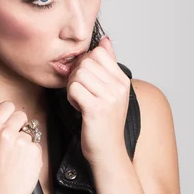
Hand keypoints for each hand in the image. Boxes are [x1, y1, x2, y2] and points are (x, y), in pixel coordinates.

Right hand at [0, 91, 42, 193]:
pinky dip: (32, 155)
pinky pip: (37, 146)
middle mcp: (6, 132)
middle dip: (18, 127)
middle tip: (10, 146)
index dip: (8, 117)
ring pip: (30, 132)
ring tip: (15, 160)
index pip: (8, 106)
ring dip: (25, 143)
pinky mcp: (35, 152)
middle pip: (21, 115)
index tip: (5, 129)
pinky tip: (23, 166)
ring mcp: (22, 142)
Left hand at [65, 35, 130, 164]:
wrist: (107, 153)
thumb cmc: (104, 124)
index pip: (98, 52)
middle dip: (76, 75)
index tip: (85, 80)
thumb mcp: (110, 92)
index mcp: (122, 80)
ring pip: (78, 74)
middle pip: (86, 62)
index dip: (84, 63)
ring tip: (80, 101)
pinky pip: (74, 88)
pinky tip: (78, 108)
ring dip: (72, 87)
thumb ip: (108, 66)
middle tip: (80, 92)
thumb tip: (105, 40)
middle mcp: (119, 87)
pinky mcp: (96, 109)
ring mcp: (109, 98)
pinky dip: (70, 97)